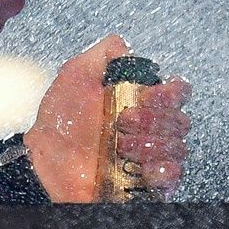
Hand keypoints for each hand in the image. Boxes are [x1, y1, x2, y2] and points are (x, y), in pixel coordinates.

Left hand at [23, 34, 192, 202]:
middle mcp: (150, 128)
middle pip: (180, 120)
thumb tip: (124, 45)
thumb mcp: (76, 74)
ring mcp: (151, 156)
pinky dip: (160, 170)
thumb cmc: (60, 120)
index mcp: (139, 101)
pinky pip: (172, 176)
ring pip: (177, 147)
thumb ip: (104, 54)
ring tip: (120, 147)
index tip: (146, 96)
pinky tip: (140, 167)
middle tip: (122, 122)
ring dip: (149, 146)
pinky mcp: (148, 183)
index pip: (177, 92)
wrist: (48, 161)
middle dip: (152, 120)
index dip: (169, 94)